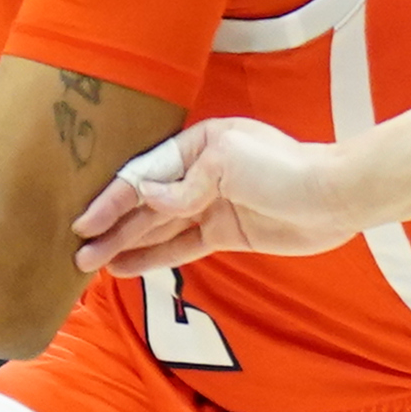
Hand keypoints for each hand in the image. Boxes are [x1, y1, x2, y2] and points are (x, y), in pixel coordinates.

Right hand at [72, 118, 359, 272]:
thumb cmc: (283, 168)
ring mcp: (210, 205)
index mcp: (196, 144)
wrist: (333, 198)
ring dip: (125, 244)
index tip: (84, 221)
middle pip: (145, 203)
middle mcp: (198, 173)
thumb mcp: (226, 164)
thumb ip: (182, 186)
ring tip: (90, 263)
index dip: (112, 199)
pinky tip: (125, 266)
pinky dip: (153, 256)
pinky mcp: (223, 233)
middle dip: (111, 226)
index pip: (143, 174)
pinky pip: (180, 246)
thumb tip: (144, 198)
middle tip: (77, 252)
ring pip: (157, 227)